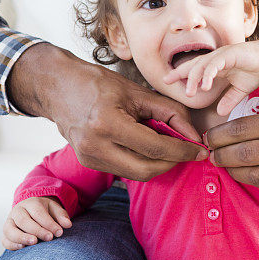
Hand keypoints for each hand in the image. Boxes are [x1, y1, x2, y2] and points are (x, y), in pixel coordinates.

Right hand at [2, 196, 72, 249]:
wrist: (30, 210)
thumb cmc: (45, 211)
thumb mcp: (54, 209)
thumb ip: (61, 216)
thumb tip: (68, 225)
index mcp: (30, 203)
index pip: (38, 213)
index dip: (48, 223)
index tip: (59, 232)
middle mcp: (17, 212)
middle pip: (23, 220)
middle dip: (37, 230)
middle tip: (49, 238)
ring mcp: (9, 222)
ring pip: (10, 230)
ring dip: (21, 237)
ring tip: (34, 242)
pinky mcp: (5, 234)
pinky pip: (5, 240)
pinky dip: (12, 245)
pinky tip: (22, 247)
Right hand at [7, 43, 207, 180]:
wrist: (59, 88)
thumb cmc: (99, 85)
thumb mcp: (138, 93)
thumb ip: (171, 113)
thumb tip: (194, 136)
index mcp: (106, 123)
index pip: (155, 147)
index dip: (182, 151)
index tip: (200, 150)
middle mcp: (95, 145)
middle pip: (147, 169)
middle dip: (173, 162)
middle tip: (188, 151)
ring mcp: (88, 158)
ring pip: (137, 174)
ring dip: (159, 164)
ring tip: (170, 147)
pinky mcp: (88, 163)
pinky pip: (125, 170)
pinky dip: (143, 162)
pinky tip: (150, 148)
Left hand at [162, 37, 258, 115]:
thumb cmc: (255, 70)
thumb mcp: (240, 90)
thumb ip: (229, 100)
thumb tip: (221, 112)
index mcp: (215, 66)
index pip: (193, 69)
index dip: (180, 74)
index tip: (167, 81)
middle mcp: (215, 59)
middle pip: (192, 64)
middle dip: (179, 73)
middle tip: (167, 82)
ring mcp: (222, 56)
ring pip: (201, 65)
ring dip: (194, 78)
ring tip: (190, 92)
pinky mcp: (230, 54)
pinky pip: (215, 64)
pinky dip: (209, 74)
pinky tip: (205, 85)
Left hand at [203, 92, 258, 192]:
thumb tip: (238, 127)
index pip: (244, 129)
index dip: (221, 135)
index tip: (210, 136)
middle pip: (246, 154)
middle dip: (222, 155)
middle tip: (211, 153)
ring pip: (258, 174)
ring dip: (236, 171)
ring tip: (225, 166)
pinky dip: (258, 180)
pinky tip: (249, 174)